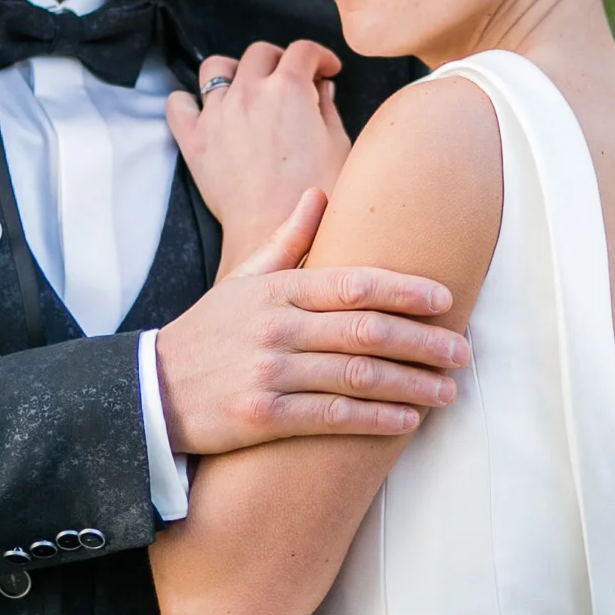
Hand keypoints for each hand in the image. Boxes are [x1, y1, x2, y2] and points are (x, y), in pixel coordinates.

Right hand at [155, 190, 469, 456]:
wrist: (150, 393)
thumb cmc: (206, 335)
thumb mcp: (240, 281)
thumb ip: (285, 241)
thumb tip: (319, 194)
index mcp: (275, 290)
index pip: (352, 283)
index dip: (404, 290)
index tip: (445, 298)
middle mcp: (275, 328)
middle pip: (365, 330)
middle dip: (423, 341)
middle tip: (464, 351)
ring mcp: (268, 373)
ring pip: (356, 375)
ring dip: (411, 384)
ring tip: (448, 390)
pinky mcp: (262, 417)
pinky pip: (330, 418)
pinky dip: (374, 419)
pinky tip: (406, 420)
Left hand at [167, 41, 351, 266]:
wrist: (276, 232)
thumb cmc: (315, 197)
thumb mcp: (338, 146)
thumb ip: (328, 109)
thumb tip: (322, 88)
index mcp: (290, 89)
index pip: (304, 50)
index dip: (319, 56)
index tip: (324, 69)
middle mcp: (250, 93)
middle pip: (260, 53)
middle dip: (280, 60)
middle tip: (290, 79)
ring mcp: (218, 114)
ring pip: (216, 67)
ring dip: (234, 70)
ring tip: (246, 87)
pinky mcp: (194, 139)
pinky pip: (177, 103)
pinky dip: (187, 101)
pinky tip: (204, 110)